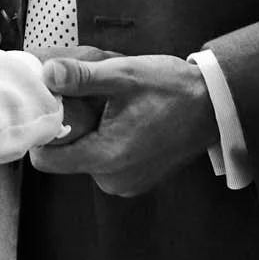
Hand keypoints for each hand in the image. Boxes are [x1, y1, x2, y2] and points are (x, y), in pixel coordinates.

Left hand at [33, 53, 217, 194]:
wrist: (214, 107)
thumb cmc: (173, 89)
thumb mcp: (125, 74)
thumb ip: (82, 76)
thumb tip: (48, 74)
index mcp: (106, 157)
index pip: (46, 160)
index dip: (43, 132)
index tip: (53, 109)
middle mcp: (113, 180)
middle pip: (66, 158)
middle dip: (72, 129)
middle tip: (91, 102)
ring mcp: (126, 185)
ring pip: (86, 160)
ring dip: (91, 136)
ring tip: (113, 111)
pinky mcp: (136, 182)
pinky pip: (106, 165)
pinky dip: (108, 145)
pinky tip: (125, 123)